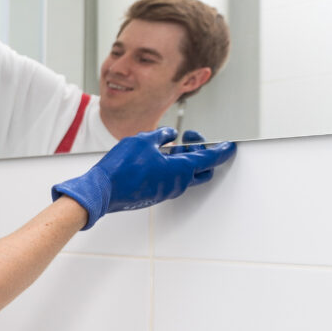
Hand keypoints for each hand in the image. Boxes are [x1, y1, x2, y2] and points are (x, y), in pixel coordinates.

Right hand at [52, 127, 236, 229]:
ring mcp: (166, 191)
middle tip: (191, 138)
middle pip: (202, 170)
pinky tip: (157, 157)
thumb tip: (171, 135)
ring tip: (168, 145)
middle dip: (202, 152)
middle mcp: (177, 184)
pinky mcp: (154, 195)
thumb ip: (163, 135)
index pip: (210, 159)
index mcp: (180, 170)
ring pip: (185, 175)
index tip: (230, 145)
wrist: (102, 191)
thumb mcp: (144, 140)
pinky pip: (171, 180)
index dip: (222, 150)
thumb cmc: (122, 167)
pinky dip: (171, 167)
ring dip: (183, 159)